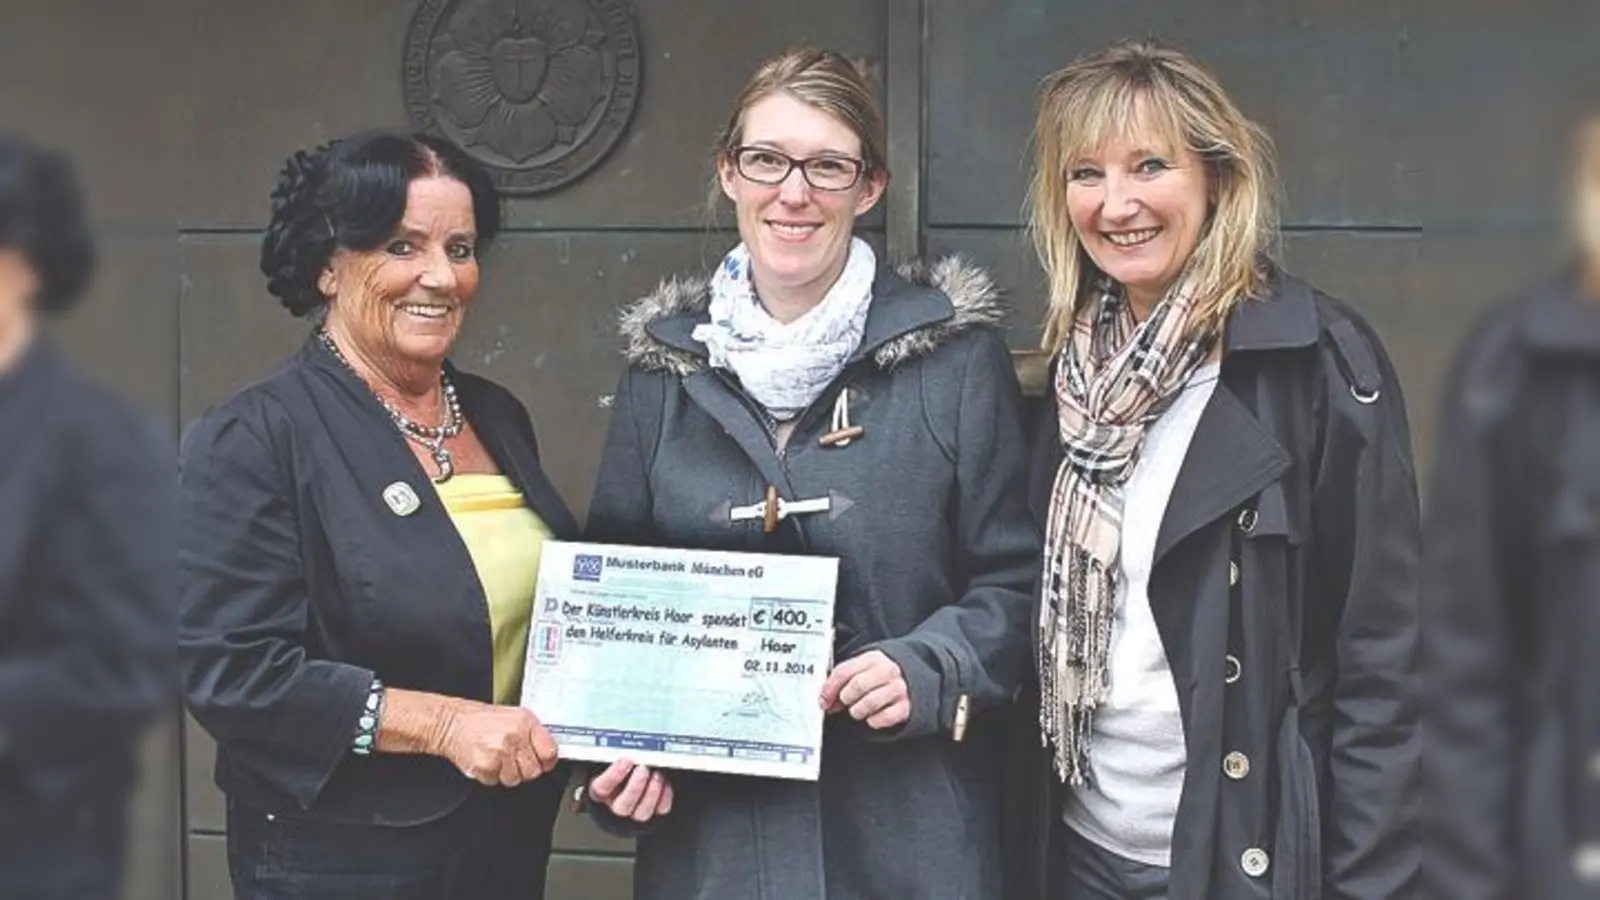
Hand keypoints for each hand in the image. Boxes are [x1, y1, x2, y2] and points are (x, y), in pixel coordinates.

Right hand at [434, 702, 557, 786]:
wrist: (451, 723)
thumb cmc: (480, 721)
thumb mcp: (512, 717)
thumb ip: (532, 734)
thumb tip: (548, 752)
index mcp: (526, 722)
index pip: (550, 751)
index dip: (547, 761)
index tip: (543, 762)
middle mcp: (515, 736)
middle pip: (533, 771)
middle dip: (524, 770)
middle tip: (512, 760)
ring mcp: (501, 752)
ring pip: (515, 779)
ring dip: (506, 773)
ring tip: (497, 758)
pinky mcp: (487, 765)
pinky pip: (496, 781)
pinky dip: (490, 775)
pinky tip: (486, 761)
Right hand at [588, 759, 672, 822]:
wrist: (630, 774)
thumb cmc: (619, 766)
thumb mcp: (610, 759)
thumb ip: (614, 755)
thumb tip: (627, 748)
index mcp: (600, 792)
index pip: (602, 788)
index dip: (613, 775)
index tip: (625, 760)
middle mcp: (616, 805)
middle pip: (623, 806)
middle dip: (635, 787)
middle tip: (643, 769)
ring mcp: (635, 811)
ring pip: (642, 812)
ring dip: (651, 792)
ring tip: (657, 774)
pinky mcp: (654, 811)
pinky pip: (661, 809)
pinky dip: (665, 796)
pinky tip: (665, 782)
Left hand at [819, 649, 909, 729]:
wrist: (908, 682)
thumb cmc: (877, 678)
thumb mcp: (860, 671)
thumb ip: (842, 681)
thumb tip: (825, 699)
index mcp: (872, 658)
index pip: (845, 671)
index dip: (830, 688)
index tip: (823, 700)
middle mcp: (888, 671)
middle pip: (857, 685)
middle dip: (845, 698)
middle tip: (844, 703)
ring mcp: (898, 688)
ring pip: (870, 702)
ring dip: (857, 711)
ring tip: (857, 710)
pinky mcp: (904, 707)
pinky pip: (883, 718)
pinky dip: (873, 721)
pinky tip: (871, 716)